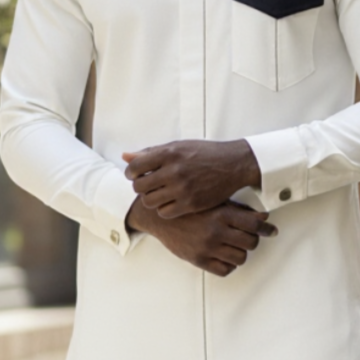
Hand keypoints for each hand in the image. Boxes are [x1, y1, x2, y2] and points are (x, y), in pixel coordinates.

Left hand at [124, 139, 261, 217]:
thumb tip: (125, 156)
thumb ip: (151, 152)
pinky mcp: (191, 203)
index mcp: (169, 153)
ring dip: (150, 199)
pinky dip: (163, 209)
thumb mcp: (178, 146)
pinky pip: (164, 212)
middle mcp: (174, 171)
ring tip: (158, 194)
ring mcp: (182, 189)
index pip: (135, 167)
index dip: (131, 173)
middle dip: (140, 187)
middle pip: (140, 187)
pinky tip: (170, 202)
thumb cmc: (204, 153)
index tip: (136, 175)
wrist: (233, 164)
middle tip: (148, 186)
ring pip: (150, 201)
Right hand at [126, 196, 275, 277]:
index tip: (271, 231)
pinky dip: (229, 265)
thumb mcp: (213, 202)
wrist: (158, 216)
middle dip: (253, 240)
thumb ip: (238, 209)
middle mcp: (216, 231)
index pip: (254, 224)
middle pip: (250, 243)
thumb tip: (263, 217)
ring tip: (236, 247)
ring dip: (241, 253)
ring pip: (240, 258)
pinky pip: (224, 270)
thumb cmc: (188, 207)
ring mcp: (207, 247)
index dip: (266, 229)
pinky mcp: (198, 259)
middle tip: (250, 238)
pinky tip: (225, 256)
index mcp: (221, 214)